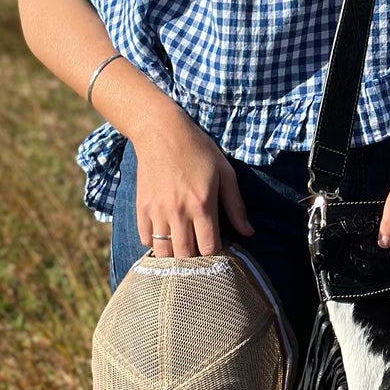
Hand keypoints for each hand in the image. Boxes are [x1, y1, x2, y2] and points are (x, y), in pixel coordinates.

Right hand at [134, 107, 253, 258]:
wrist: (161, 132)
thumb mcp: (225, 173)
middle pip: (186, 255)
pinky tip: (166, 234)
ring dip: (174, 253)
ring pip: (164, 251)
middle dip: (195, 257)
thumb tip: (248, 233)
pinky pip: (146, 239)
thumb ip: (236, 206)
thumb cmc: (198, 150)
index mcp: (202, 205)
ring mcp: (157, 211)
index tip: (216, 245)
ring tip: (182, 245)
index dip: (215, 252)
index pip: (209, 247)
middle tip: (199, 247)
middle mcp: (178, 212)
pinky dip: (155, 243)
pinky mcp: (142, 208)